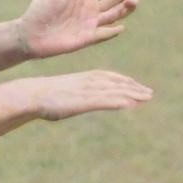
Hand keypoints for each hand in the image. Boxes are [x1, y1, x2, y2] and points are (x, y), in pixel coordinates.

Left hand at [18, 0, 139, 58]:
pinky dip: (111, 31)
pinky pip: (102, 34)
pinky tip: (120, 27)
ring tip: (134, 1)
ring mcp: (90, 24)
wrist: (31, 32)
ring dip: (123, 10)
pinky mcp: (86, 38)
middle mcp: (91, 9)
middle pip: (113, 0)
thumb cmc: (41, 8)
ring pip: (112, 15)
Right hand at [19, 71, 153, 121]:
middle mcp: (89, 81)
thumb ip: (76, 94)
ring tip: (147, 98)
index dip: (125, 82)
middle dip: (134, 87)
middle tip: (149, 94)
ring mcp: (87, 91)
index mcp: (85, 78)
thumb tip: (78, 100)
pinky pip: (106, 101)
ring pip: (115, 91)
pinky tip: (131, 104)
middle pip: (117, 83)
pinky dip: (119, 101)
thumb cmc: (45, 95)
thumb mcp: (65, 92)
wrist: (33, 94)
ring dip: (133, 94)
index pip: (110, 78)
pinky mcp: (84, 101)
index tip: (137, 86)